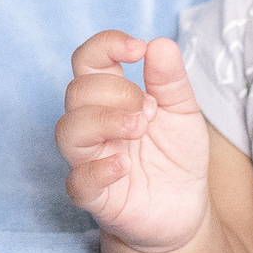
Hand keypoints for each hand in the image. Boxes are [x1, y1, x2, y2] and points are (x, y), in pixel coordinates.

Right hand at [58, 32, 209, 252]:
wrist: (184, 208)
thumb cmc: (176, 155)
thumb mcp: (183, 111)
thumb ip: (170, 80)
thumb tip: (160, 44)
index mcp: (110, 98)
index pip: (88, 61)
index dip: (105, 46)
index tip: (137, 49)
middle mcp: (93, 126)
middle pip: (77, 92)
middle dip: (115, 92)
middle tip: (148, 110)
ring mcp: (90, 161)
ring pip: (67, 131)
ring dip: (103, 121)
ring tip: (139, 128)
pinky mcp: (95, 197)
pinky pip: (78, 182)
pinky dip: (97, 170)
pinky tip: (124, 164)